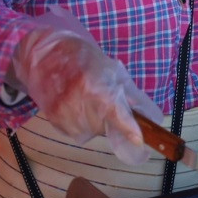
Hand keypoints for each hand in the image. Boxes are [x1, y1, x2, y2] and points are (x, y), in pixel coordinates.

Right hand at [11, 7, 162, 165]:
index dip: (128, 128)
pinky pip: (75, 133)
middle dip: (108, 120)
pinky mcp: (53, 120)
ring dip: (93, 123)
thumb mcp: (114, 71)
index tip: (139, 141)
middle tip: (101, 100)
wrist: (47, 56)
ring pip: (90, 133)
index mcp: (97, 87)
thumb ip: (131, 95)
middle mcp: (79, 102)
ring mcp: (63, 113)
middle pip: (103, 128)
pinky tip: (74, 106)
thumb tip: (150, 116)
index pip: (115, 112)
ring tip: (85, 101)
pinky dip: (79, 124)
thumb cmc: (85, 61)